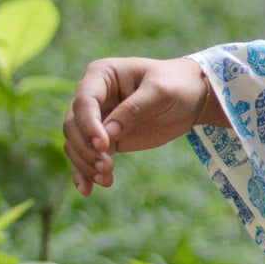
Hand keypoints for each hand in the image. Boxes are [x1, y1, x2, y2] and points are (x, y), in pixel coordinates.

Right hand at [62, 55, 226, 194]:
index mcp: (102, 74)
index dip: (88, 124)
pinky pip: (86, 156)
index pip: (84, 101)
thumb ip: (135, 109)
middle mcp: (93, 95)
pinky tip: (89, 189)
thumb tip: (107, 134)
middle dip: (85, 148)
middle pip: (73, 125)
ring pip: (75, 143)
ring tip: (105, 179)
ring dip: (85, 164)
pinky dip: (85, 172)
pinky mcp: (105, 139)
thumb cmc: (176, 85)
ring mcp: (97, 118)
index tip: (104, 145)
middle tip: (106, 167)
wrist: (191, 98)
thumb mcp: (161, 92)